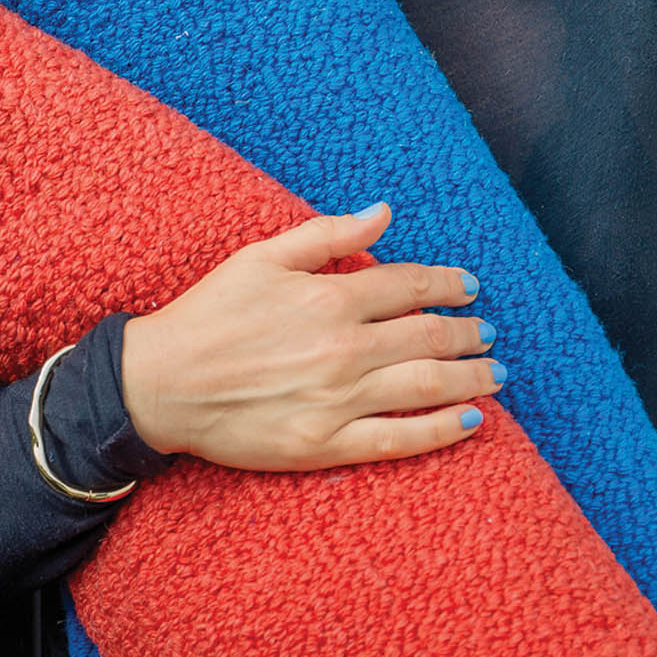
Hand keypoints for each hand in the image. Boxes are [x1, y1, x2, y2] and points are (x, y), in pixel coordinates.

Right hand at [120, 202, 502, 471]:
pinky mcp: (326, 444)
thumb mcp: (262, 258)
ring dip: (472, 378)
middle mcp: (343, 348)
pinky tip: (471, 422)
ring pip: (427, 386)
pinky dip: (442, 430)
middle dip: (469, 333)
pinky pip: (399, 438)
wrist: (160, 383)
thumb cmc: (209, 315)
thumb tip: (383, 212)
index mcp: (329, 297)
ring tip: (496, 374)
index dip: (447, 285)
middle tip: (489, 333)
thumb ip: (328, 235)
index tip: (469, 288)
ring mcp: (338, 400)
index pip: (409, 286)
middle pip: (429, 337)